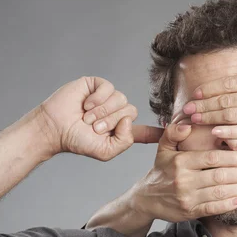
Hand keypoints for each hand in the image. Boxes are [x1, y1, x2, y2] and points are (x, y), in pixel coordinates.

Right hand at [38, 76, 162, 159]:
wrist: (54, 128)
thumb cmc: (77, 141)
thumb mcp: (106, 151)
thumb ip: (124, 141)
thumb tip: (129, 120)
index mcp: (122, 129)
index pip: (146, 131)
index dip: (161, 131)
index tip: (182, 129)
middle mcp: (118, 112)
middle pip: (131, 112)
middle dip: (111, 121)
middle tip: (93, 128)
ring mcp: (109, 98)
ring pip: (121, 100)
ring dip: (102, 112)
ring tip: (87, 118)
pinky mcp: (98, 85)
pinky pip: (109, 89)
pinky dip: (98, 99)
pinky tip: (85, 105)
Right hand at [131, 122, 236, 222]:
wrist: (146, 198)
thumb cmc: (161, 170)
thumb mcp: (163, 148)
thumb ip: (174, 133)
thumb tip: (186, 124)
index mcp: (180, 161)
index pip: (211, 158)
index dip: (232, 158)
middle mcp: (183, 180)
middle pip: (219, 176)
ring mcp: (187, 197)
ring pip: (219, 193)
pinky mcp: (189, 212)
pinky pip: (212, 208)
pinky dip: (227, 205)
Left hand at [181, 31, 236, 143]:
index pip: (230, 82)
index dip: (210, 87)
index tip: (195, 92)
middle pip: (225, 98)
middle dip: (203, 103)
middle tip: (186, 108)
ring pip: (230, 114)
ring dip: (209, 116)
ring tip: (194, 119)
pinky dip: (227, 131)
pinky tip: (214, 131)